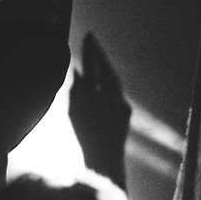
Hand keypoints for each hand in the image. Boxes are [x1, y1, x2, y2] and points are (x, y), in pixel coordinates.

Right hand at [69, 32, 131, 188]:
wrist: (105, 165)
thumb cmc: (85, 138)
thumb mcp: (75, 110)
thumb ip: (77, 88)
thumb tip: (79, 70)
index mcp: (101, 94)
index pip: (96, 65)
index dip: (91, 50)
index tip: (89, 34)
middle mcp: (115, 97)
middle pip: (106, 70)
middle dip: (99, 56)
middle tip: (92, 40)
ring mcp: (122, 106)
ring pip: (112, 81)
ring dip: (104, 70)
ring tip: (95, 59)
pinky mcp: (124, 114)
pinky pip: (115, 92)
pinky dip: (106, 84)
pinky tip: (99, 82)